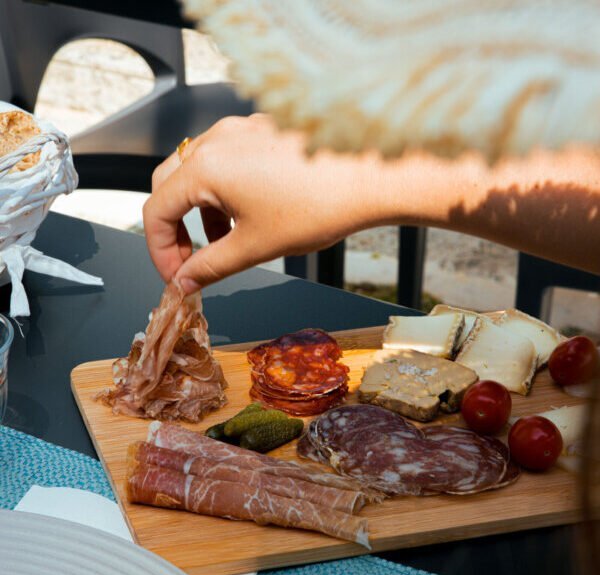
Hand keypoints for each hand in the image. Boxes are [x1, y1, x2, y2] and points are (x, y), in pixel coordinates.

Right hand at [143, 114, 377, 292]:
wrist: (372, 176)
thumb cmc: (319, 206)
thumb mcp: (256, 246)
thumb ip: (210, 266)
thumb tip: (184, 282)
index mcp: (206, 167)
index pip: (156, 210)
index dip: (160, 251)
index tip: (177, 277)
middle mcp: (216, 140)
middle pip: (169, 186)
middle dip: (175, 229)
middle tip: (192, 262)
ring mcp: (239, 131)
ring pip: (197, 173)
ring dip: (200, 212)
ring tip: (226, 242)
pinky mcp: (260, 130)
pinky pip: (225, 161)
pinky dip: (222, 192)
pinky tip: (248, 214)